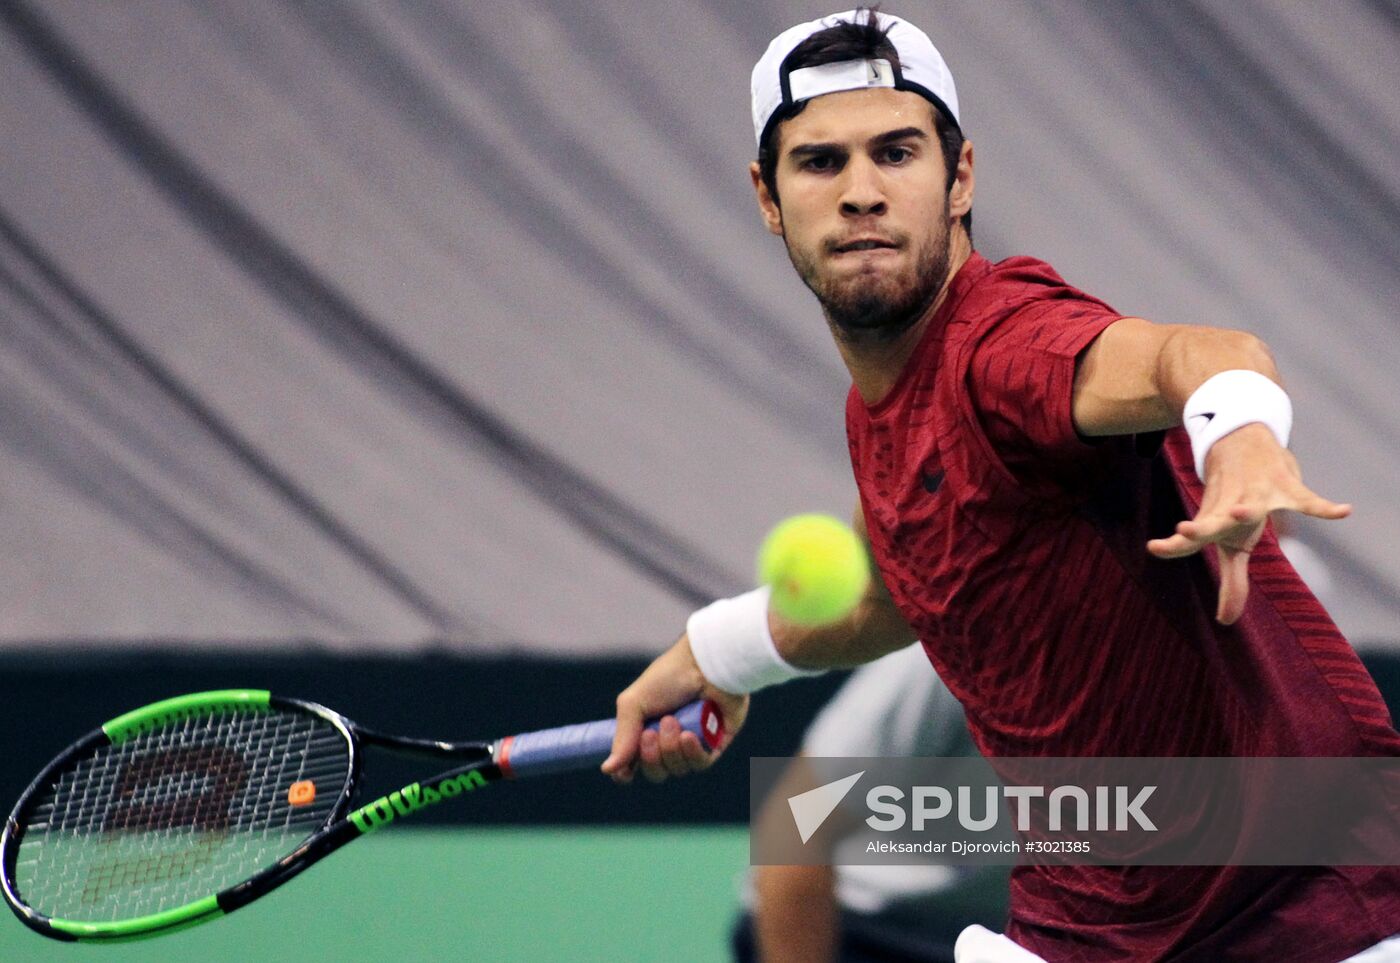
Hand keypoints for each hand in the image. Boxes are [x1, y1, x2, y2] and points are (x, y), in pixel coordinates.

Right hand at [602, 634, 748, 783]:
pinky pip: (700, 764)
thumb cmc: (669, 676)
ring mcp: (693, 743)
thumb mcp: (634, 702)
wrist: (706, 663)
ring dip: (671, 749)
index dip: (627, 773)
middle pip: (655, 772)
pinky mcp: (715, 744)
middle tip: (651, 732)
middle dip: (650, 756)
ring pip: (677, 769)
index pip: (634, 764)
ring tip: (673, 721)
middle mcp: (669, 740)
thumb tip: (607, 769)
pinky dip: (692, 752)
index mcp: (646, 728)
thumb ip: (622, 737)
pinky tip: (689, 735)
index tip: (625, 773)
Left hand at [1147, 424, 1350, 624]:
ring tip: (1240, 513)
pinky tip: (1344, 511)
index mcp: (1214, 524)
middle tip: (1185, 529)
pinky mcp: (1283, 484)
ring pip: (1252, 503)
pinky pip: (1306, 498)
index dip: (1173, 546)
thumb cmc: (1234, 504)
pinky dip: (1325, 507)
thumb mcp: (1233, 543)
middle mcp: (1229, 508)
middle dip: (1201, 527)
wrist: (1243, 445)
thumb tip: (1224, 622)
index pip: (1190, 540)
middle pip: (1214, 521)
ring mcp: (1256, 494)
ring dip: (1247, 508)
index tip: (1154, 547)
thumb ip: (1231, 583)